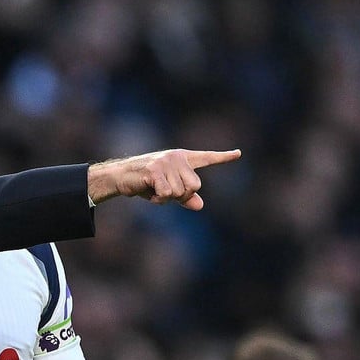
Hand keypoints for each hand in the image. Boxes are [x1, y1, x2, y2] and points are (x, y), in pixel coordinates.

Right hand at [87, 149, 241, 209]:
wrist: (121, 176)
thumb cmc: (146, 183)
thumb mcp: (168, 190)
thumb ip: (185, 197)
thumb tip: (200, 206)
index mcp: (183, 159)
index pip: (206, 158)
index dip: (223, 157)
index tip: (238, 154)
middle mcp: (177, 157)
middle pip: (195, 186)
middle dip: (181, 195)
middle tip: (164, 191)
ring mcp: (166, 162)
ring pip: (180, 192)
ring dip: (166, 198)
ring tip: (153, 189)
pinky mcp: (155, 169)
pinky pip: (166, 193)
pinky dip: (157, 198)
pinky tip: (148, 190)